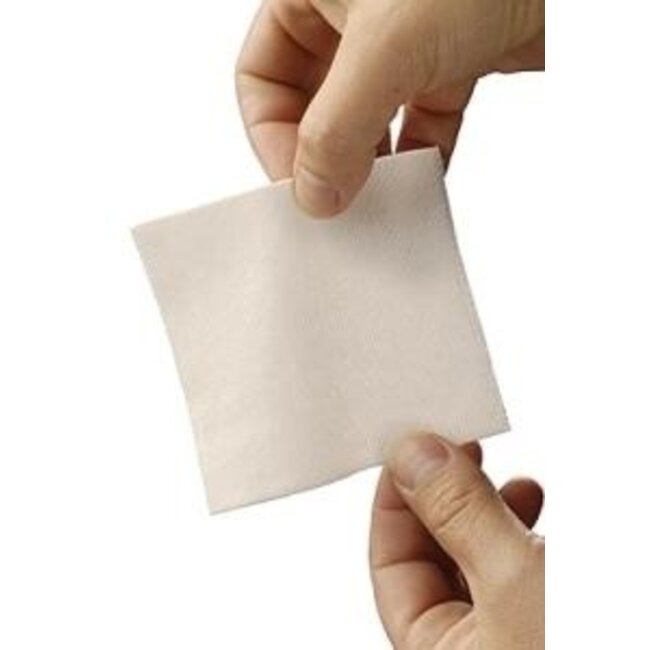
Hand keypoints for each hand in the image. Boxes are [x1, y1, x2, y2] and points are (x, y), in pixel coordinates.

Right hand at [236, 0, 543, 216]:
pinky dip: (420, 155)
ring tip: (377, 201)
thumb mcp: (386, 44)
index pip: (263, 75)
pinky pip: (423, 121)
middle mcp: (354, 14)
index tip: (297, 185)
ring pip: (368, 117)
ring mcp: (406, 38)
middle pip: (314, 102)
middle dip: (324, 155)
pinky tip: (422, 182)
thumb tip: (315, 196)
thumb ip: (338, 127)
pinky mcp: (453, 58)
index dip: (272, 134)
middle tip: (334, 203)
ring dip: (372, 163)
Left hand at [371, 433, 543, 648]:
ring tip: (505, 474)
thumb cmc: (595, 649)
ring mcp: (513, 632)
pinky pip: (517, 564)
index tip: (412, 447)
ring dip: (486, 504)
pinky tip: (532, 498)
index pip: (389, 564)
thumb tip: (412, 455)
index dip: (396, 498)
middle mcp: (472, 646)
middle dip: (445, 494)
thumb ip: (458, 512)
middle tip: (458, 446)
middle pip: (434, 554)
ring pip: (479, 556)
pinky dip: (518, 523)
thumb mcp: (514, 578)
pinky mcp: (551, 617)